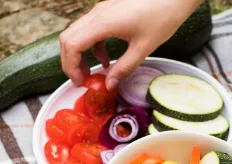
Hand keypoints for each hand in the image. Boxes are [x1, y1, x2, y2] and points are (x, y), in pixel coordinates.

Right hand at [59, 0, 201, 90]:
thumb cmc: (162, 15)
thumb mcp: (143, 48)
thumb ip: (124, 68)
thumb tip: (109, 85)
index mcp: (103, 23)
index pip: (72, 45)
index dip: (71, 66)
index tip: (80, 82)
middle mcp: (98, 14)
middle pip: (68, 38)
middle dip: (71, 62)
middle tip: (82, 80)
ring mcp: (102, 11)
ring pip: (77, 33)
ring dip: (80, 54)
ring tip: (92, 73)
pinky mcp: (108, 11)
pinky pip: (90, 30)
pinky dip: (92, 47)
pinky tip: (106, 60)